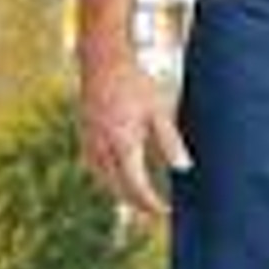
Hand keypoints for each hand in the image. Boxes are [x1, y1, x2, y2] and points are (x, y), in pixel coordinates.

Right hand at [76, 41, 192, 216]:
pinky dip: (108, 177)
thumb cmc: (134, 82)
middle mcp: (102, 147)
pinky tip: (119, 176)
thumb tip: (184, 168)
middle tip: (154, 210)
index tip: (165, 210)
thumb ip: (170, 141)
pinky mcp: (84, 134)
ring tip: (138, 198)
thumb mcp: (159, 110)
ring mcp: (89, 141)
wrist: (102, 58)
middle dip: (136, 203)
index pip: (136, 185)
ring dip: (120, 192)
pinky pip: (94, 166)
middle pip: (117, 189)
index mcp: (123, 142)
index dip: (150, 203)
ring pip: (103, 180)